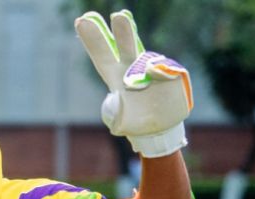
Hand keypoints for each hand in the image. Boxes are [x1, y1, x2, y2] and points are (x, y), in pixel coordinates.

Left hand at [75, 10, 193, 157]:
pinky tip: (161, 79)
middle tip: (118, 15)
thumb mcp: (123, 122)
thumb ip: (123, 111)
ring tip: (143, 55)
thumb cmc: (135, 123)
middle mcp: (133, 69)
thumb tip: (135, 89)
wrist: (160, 128)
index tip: (81, 21)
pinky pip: (168, 71)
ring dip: (147, 56)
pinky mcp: (172, 73)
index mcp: (115, 78)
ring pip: (148, 58)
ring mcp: (153, 70)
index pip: (101, 56)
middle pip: (125, 47)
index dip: (92, 40)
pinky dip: (164, 74)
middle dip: (122, 31)